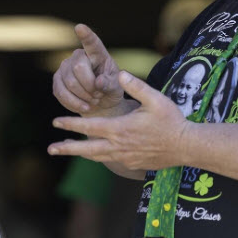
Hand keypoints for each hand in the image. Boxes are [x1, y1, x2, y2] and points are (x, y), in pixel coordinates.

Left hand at [48, 71, 191, 171]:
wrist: (186, 146)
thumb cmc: (171, 120)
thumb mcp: (155, 98)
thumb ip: (136, 86)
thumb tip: (120, 73)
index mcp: (120, 129)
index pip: (89, 127)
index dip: (71, 124)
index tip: (56, 122)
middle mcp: (119, 146)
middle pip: (87, 149)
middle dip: (67, 148)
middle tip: (50, 149)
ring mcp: (125, 157)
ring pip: (97, 157)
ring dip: (80, 153)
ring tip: (67, 150)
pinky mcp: (132, 163)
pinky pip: (110, 160)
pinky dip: (98, 156)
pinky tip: (95, 152)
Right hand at [52, 24, 123, 115]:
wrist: (99, 104)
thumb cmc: (110, 91)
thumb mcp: (116, 88)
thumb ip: (110, 84)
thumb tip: (99, 82)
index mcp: (97, 54)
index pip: (92, 43)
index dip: (86, 35)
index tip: (80, 27)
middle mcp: (79, 56)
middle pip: (79, 68)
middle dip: (90, 86)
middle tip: (99, 95)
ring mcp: (65, 66)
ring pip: (69, 82)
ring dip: (83, 97)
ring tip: (93, 101)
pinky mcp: (56, 80)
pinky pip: (61, 93)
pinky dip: (74, 103)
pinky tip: (84, 106)